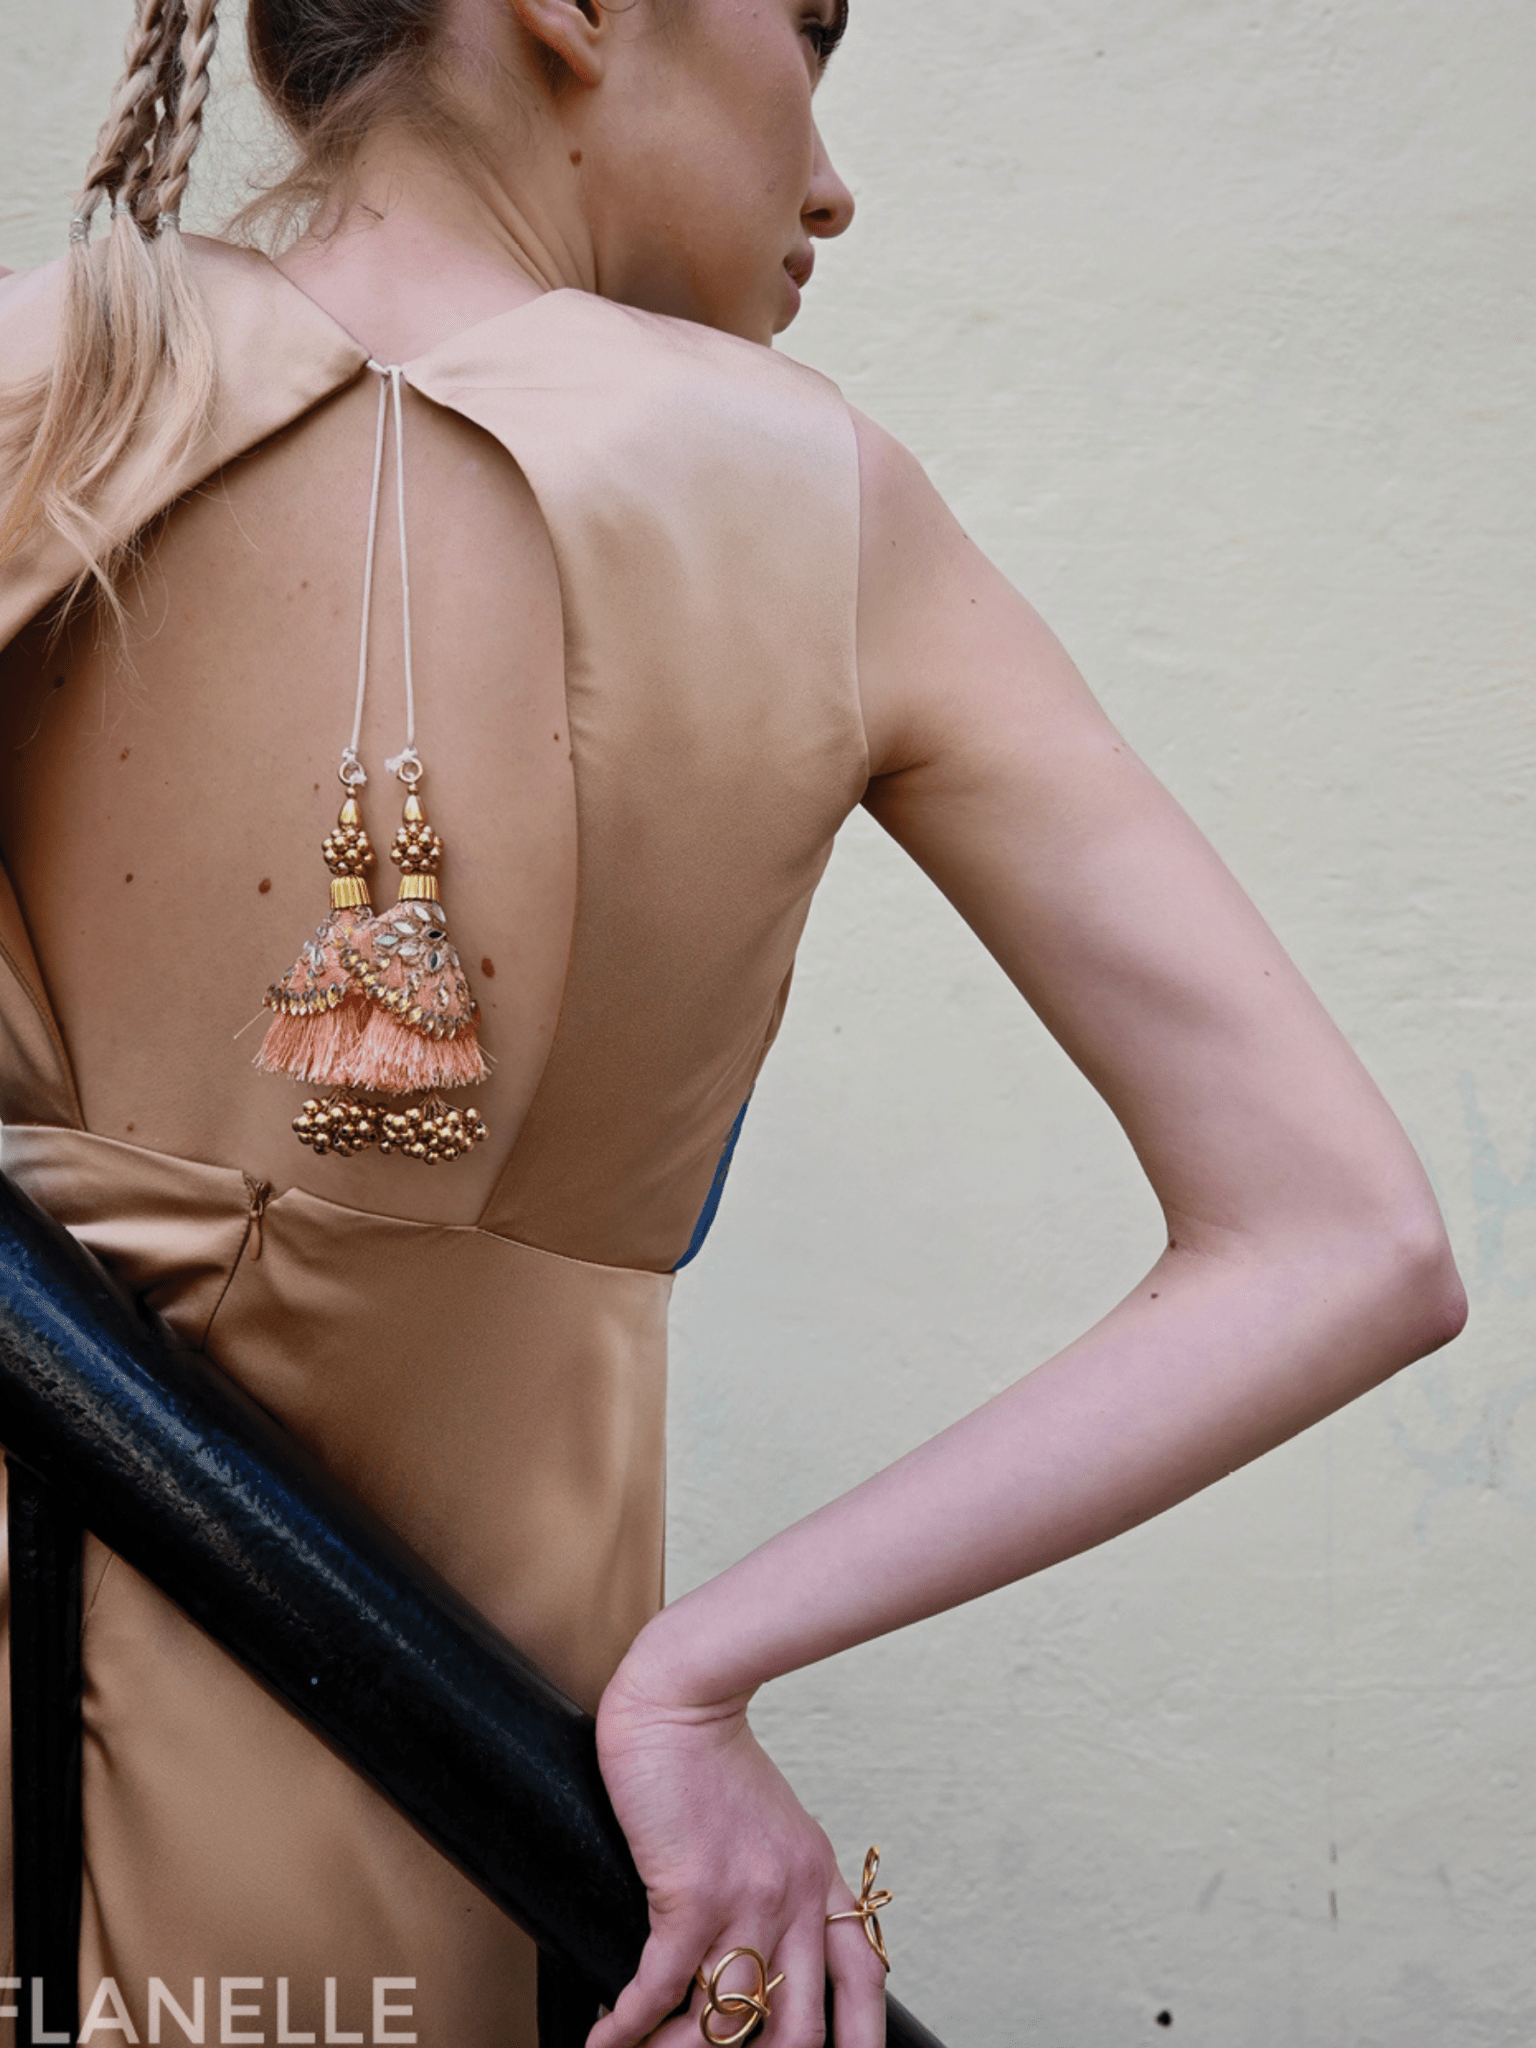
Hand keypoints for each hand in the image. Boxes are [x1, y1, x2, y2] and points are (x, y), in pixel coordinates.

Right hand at [588, 1647, 886, 2047]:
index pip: (864, 1983)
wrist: (685, 1697)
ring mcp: (746, 1900)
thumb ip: (787, 1882)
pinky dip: (628, 2027)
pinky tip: (604, 2038)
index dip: (860, 2044)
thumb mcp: (780, 1824)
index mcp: (821, 1882)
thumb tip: (766, 1944)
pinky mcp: (688, 1893)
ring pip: (722, 2024)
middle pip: (796, 2031)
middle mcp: (795, 1900)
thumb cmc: (716, 1758)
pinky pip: (660, 1988)